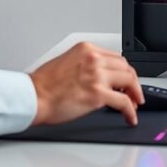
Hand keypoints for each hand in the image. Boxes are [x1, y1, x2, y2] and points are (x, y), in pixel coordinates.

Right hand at [29, 42, 144, 126]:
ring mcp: (96, 76)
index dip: (124, 71)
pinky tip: (130, 116)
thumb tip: (101, 76)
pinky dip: (130, 110)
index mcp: (86, 49)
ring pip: (129, 81)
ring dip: (135, 94)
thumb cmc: (43, 84)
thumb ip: (85, 64)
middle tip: (134, 93)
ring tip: (134, 104)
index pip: (116, 58)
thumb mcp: (66, 61)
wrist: (32, 97)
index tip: (126, 80)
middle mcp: (93, 59)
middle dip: (132, 82)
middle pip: (125, 67)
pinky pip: (123, 101)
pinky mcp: (97, 94)